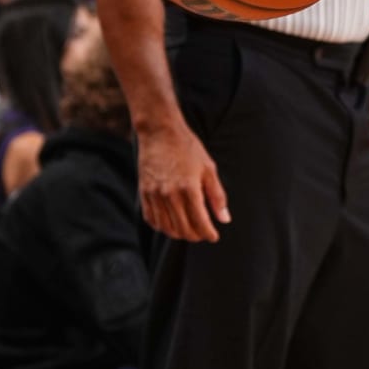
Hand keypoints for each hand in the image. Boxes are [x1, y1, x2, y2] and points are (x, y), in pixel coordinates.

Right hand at [138, 119, 230, 242]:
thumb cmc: (187, 148)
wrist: (159, 132)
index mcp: (189, 189)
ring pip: (166, 228)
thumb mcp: (209, 169)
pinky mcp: (144, 193)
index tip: (214, 236)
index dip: (209, 234)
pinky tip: (171, 223)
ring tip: (188, 230)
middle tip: (203, 234)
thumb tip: (224, 219)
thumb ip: (217, 196)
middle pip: (183, 229)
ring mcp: (154, 195)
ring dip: (179, 234)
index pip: (200, 223)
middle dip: (196, 236)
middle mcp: (170, 195)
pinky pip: (151, 219)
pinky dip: (162, 226)